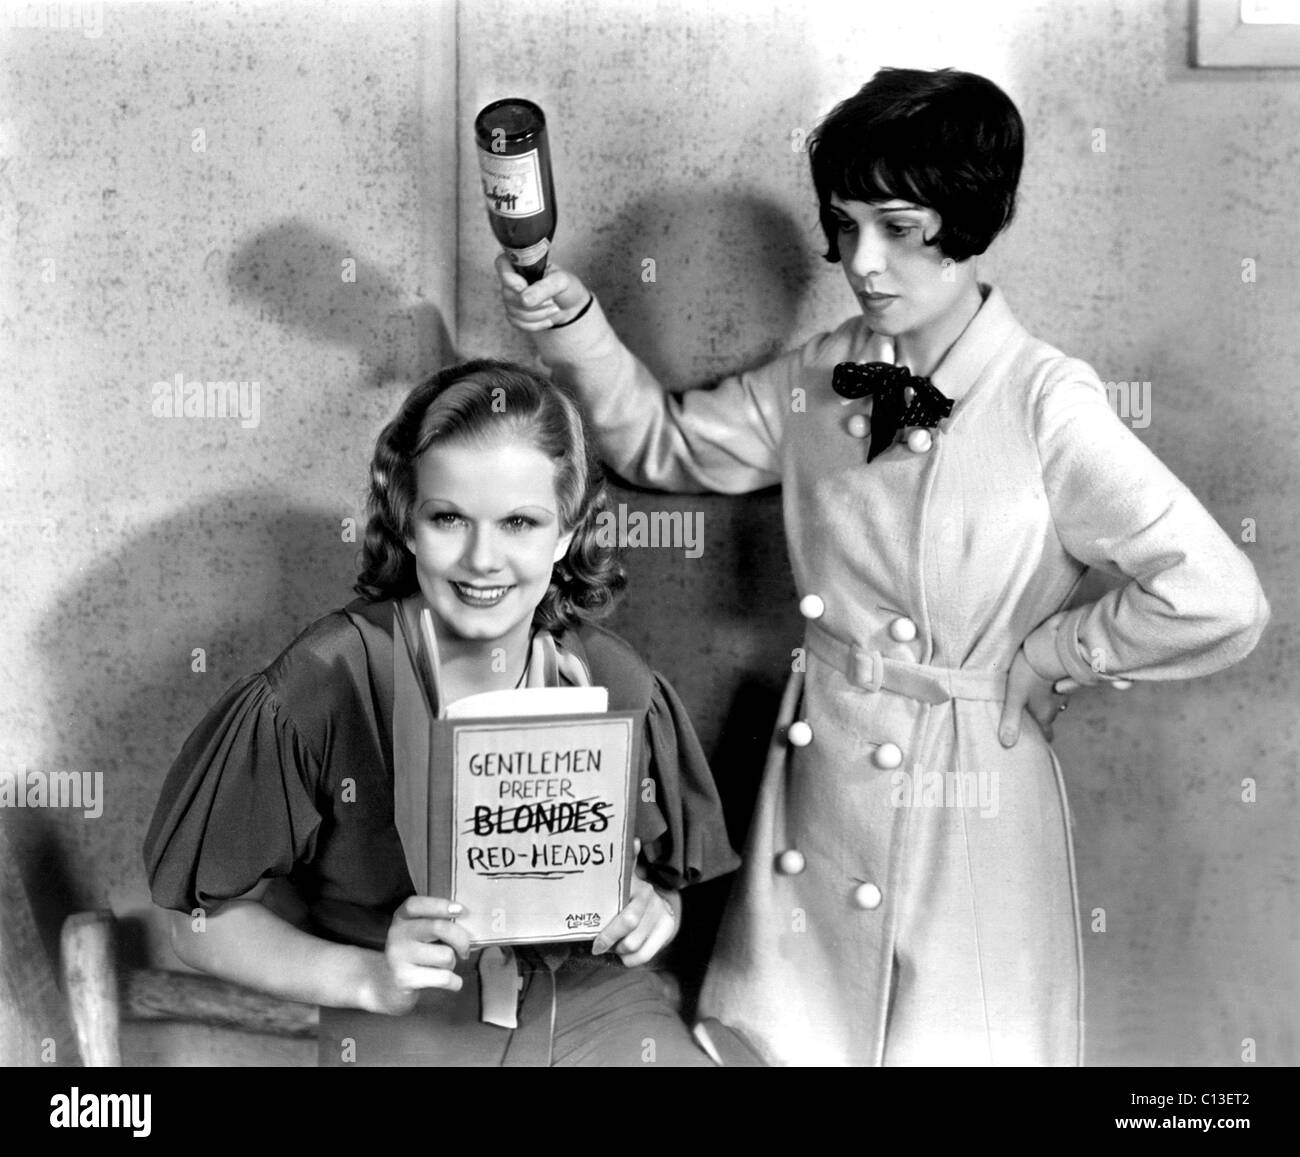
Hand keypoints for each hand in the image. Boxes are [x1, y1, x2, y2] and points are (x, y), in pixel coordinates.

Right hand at [364, 896, 471, 1014]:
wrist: (389, 986)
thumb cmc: (416, 953)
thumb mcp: (420, 932)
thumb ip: (437, 922)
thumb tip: (470, 921)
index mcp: (401, 917)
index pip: (416, 904)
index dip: (439, 905)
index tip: (460, 910)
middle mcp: (397, 934)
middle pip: (438, 927)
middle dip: (461, 939)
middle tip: (464, 950)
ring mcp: (398, 957)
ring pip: (445, 955)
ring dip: (453, 963)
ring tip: (444, 967)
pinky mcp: (404, 979)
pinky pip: (444, 978)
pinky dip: (455, 982)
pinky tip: (451, 982)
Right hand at [495, 253, 590, 331]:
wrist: (571, 306)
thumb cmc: (566, 287)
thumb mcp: (561, 281)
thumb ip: (544, 287)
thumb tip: (524, 299)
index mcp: (522, 263)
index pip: (501, 263)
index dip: (510, 278)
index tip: (524, 286)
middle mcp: (512, 279)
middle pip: (507, 294)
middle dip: (534, 303)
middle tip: (552, 299)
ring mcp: (511, 297)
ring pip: (513, 311)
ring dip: (538, 314)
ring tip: (553, 308)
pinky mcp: (514, 313)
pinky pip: (516, 322)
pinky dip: (536, 324)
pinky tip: (548, 319)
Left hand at [590, 839, 680, 966]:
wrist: (659, 902)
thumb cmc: (629, 893)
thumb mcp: (623, 879)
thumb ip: (624, 863)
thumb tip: (633, 840)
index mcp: (637, 888)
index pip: (626, 916)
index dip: (609, 933)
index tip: (596, 945)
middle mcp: (651, 899)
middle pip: (629, 929)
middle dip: (610, 940)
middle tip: (598, 945)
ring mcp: (661, 915)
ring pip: (634, 945)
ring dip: (619, 949)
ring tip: (613, 945)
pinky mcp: (667, 929)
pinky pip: (644, 956)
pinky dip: (630, 960)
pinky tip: (624, 954)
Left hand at [999, 647, 1068, 746]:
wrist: (1049, 647)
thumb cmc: (1029, 674)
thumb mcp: (1015, 698)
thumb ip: (1010, 720)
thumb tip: (1007, 744)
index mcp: (1045, 714)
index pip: (1047, 734)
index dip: (1043, 738)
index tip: (1040, 742)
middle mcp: (1057, 706)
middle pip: (1050, 717)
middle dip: (1042, 719)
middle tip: (1031, 719)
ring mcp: (1062, 691)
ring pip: (1055, 701)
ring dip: (1046, 701)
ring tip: (1033, 698)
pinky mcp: (1063, 676)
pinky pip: (1058, 686)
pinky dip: (1050, 686)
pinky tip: (1041, 680)